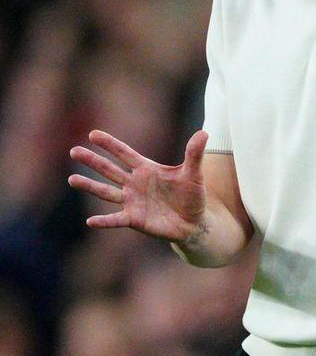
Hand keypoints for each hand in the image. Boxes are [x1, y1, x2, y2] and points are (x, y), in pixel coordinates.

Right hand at [69, 129, 208, 245]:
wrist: (194, 223)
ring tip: (72, 179)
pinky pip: (116, 219)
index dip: (110, 144)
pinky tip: (90, 221)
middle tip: (74, 151)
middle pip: (110, 169)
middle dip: (93, 161)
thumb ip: (194, 154)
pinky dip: (104, 221)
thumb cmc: (192, 195)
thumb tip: (204, 133)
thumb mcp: (194, 174)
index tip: (93, 134)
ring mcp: (132, 201)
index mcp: (146, 169)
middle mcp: (135, 184)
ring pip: (106, 191)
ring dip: (90, 186)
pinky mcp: (135, 219)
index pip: (124, 153)